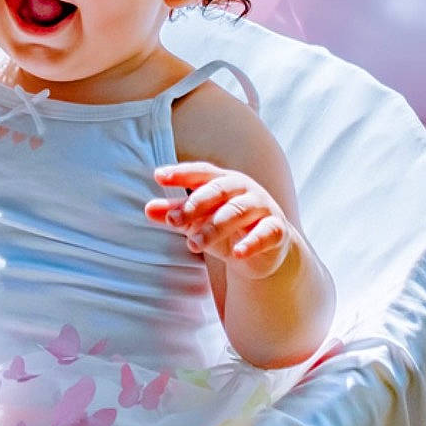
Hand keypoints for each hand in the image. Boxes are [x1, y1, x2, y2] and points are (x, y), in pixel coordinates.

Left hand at [144, 163, 294, 278]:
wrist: (264, 251)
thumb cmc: (227, 228)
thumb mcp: (198, 221)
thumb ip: (176, 214)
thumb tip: (148, 209)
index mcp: (223, 181)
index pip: (201, 172)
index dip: (181, 174)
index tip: (159, 177)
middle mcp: (244, 189)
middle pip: (218, 190)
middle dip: (195, 205)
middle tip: (173, 221)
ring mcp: (262, 207)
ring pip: (237, 211)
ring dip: (214, 227)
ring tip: (193, 244)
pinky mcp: (277, 229)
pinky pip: (266, 233)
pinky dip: (252, 242)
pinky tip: (238, 253)